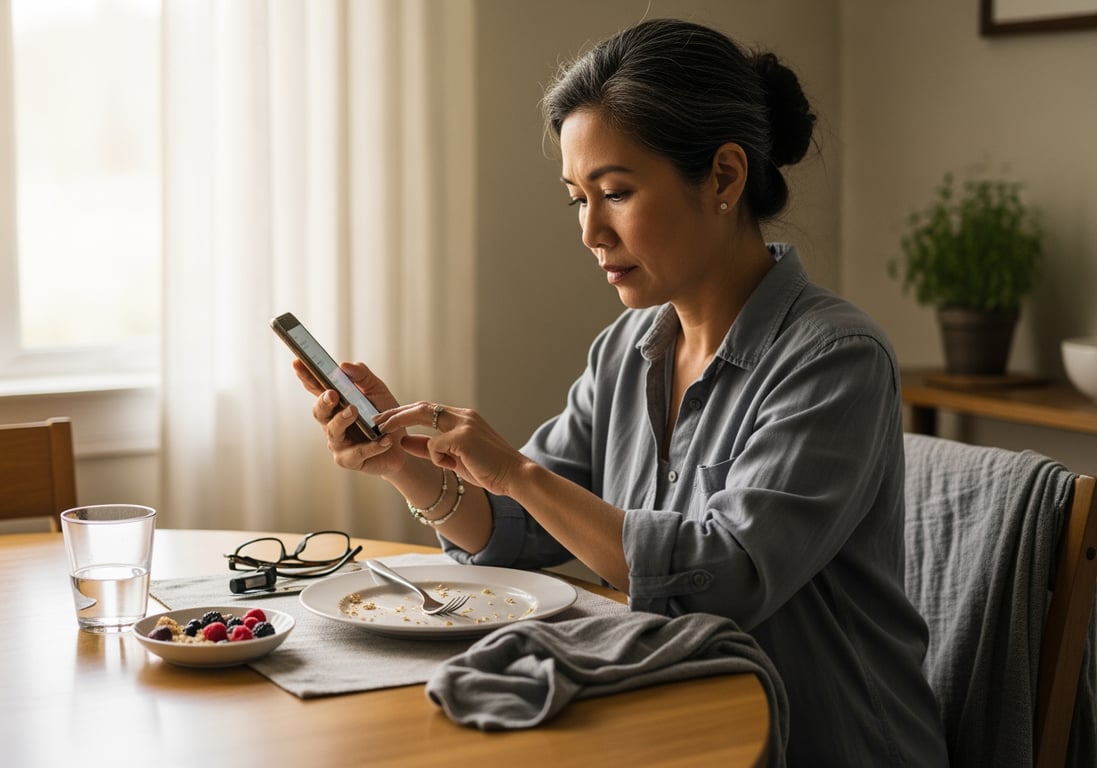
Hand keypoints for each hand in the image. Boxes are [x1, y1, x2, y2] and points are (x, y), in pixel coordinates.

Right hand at [293, 359, 407, 475]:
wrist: (401, 447)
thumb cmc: (385, 417)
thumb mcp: (377, 391)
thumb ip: (362, 376)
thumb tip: (343, 365)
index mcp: (336, 404)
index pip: (316, 388)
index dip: (306, 376)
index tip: (298, 362)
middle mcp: (331, 422)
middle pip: (319, 412)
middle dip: (323, 402)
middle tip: (332, 394)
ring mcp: (338, 442)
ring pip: (333, 430)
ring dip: (342, 419)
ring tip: (355, 410)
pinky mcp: (348, 460)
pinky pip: (357, 452)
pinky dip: (372, 446)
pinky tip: (385, 440)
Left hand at [376, 401, 531, 496]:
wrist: (514, 476)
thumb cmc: (486, 469)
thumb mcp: (453, 458)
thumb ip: (430, 448)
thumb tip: (404, 442)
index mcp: (462, 418)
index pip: (428, 410)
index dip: (405, 413)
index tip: (386, 420)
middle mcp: (463, 416)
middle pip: (422, 407)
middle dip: (396, 412)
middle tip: (376, 420)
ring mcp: (464, 424)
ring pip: (425, 418)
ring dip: (402, 423)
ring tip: (383, 429)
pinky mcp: (464, 437)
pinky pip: (435, 446)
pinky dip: (437, 458)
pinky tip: (453, 466)